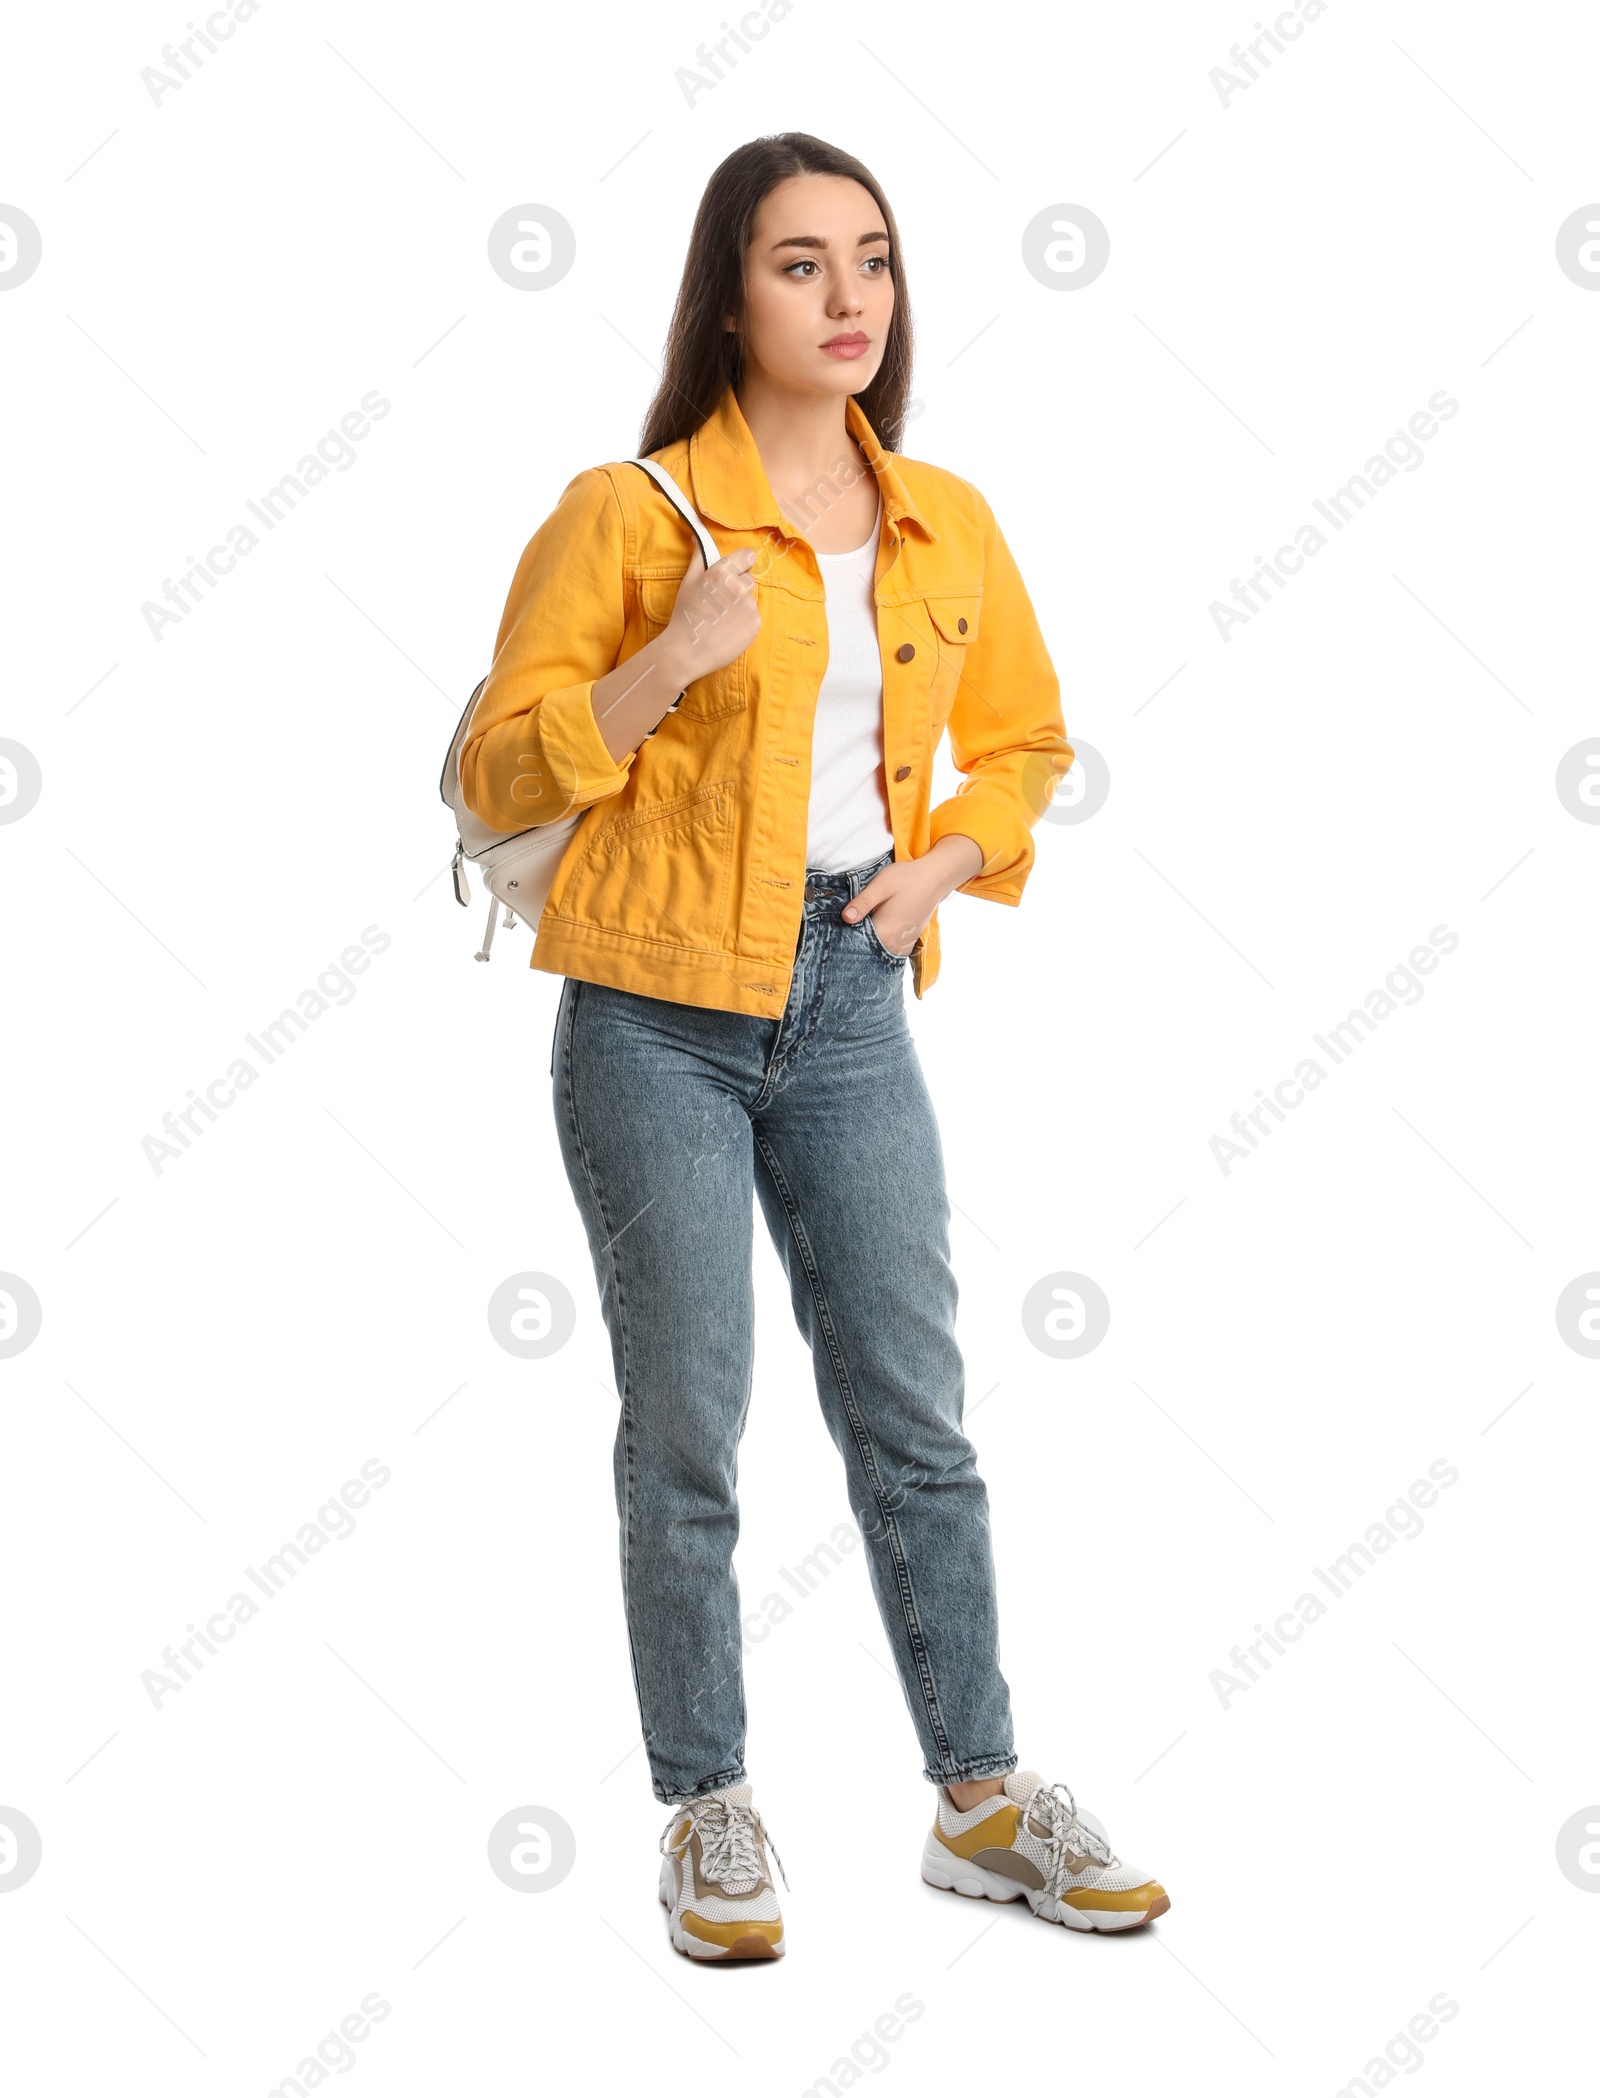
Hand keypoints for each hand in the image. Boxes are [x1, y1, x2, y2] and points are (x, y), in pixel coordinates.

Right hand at [659, 545, 761, 685]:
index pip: (748, 556)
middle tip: (721, 603)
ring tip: (721, 621)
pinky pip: (753, 618)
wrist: (688, 651)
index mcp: (721, 572)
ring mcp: (749, 606)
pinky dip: (743, 624)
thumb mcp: (688, 582)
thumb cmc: (685, 615)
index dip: (743, 564)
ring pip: (750, 600)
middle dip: (739, 588)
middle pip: (749, 580)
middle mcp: (738, 586)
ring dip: (740, 607)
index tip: (736, 572)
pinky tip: (727, 631)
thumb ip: (698, 558)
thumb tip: (698, 538)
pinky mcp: (755, 624)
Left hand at [842, 834, 984, 954]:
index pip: (858, 943)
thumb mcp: (881, 885)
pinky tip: (875, 932)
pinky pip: (890, 949)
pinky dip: (881, 945)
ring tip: (861, 930)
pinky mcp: (909, 940)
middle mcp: (896, 943)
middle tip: (847, 928)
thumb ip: (862, 903)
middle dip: (857, 942)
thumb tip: (845, 918)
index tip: (838, 931)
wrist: (935, 877)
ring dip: (869, 945)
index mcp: (886, 931)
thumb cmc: (907, 878)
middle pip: (868, 950)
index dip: (845, 937)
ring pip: (880, 952)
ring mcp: (904, 943)